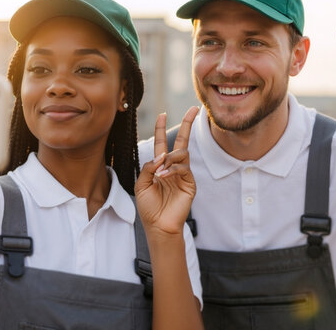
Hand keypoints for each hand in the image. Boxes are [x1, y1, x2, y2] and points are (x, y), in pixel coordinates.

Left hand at [134, 106, 198, 235]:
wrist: (158, 225)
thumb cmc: (148, 207)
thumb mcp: (141, 184)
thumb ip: (148, 167)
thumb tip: (161, 155)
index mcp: (160, 166)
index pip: (163, 143)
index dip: (162, 128)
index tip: (162, 114)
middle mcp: (173, 167)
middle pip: (182, 141)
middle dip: (188, 124)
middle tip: (193, 109)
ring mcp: (183, 174)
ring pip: (181, 153)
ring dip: (169, 158)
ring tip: (160, 173)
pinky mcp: (190, 183)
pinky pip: (183, 168)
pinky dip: (173, 169)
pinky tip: (164, 176)